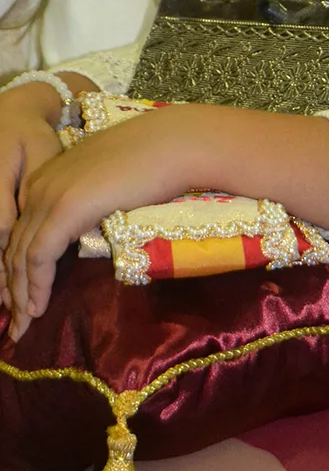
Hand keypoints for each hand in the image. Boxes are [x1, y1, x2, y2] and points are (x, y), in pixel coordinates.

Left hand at [2, 105, 191, 340]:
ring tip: (23, 326)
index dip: (17, 269)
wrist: (171, 143)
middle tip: (17, 324)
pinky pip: (39, 256)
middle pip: (14, 246)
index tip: (21, 299)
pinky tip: (37, 308)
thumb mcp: (106, 184)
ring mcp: (50, 196)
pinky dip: (36, 286)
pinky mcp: (64, 210)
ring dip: (21, 295)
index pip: (20, 232)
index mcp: (48, 179)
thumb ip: (87, 202)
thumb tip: (86, 228)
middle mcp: (39, 187)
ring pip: (21, 256)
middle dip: (13, 288)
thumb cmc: (152, 161)